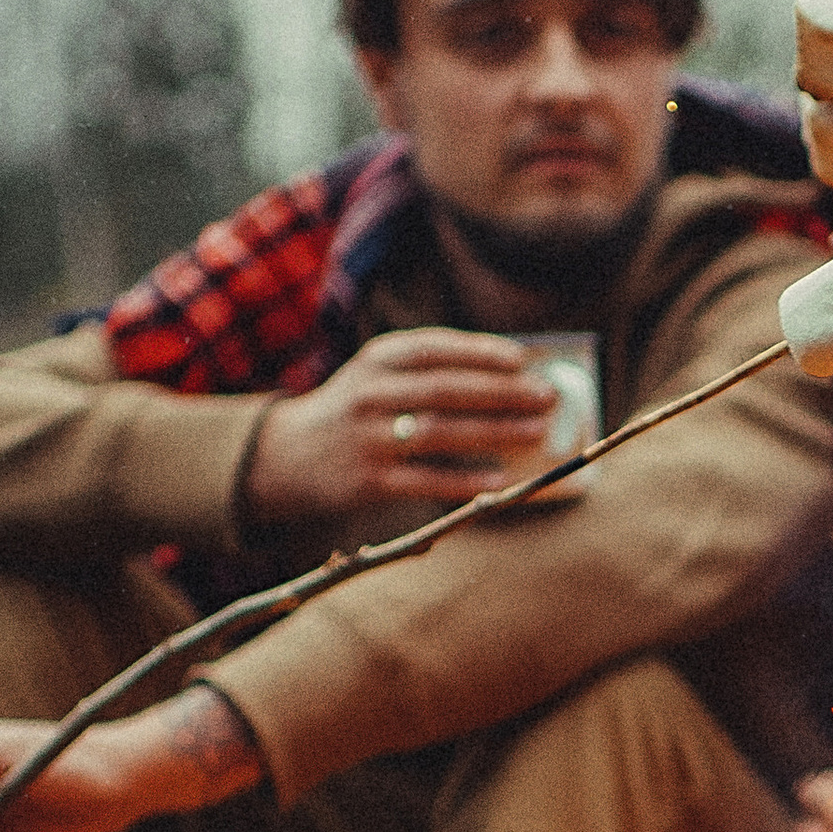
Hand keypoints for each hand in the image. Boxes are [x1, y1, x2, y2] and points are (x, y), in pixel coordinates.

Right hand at [243, 328, 562, 524]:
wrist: (286, 456)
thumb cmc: (354, 410)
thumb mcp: (377, 375)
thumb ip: (428, 370)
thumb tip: (510, 374)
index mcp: (376, 360)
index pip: (434, 350)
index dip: (479, 352)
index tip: (523, 359)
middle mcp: (370, 393)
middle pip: (445, 390)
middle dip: (501, 392)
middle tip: (546, 397)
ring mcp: (368, 438)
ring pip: (440, 433)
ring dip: (494, 432)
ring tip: (536, 433)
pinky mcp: (368, 481)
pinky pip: (426, 480)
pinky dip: (466, 481)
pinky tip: (502, 481)